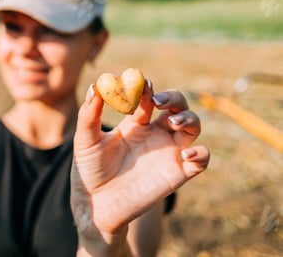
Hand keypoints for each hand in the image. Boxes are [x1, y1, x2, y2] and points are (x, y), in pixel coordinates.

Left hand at [71, 81, 208, 247]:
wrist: (96, 203)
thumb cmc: (89, 169)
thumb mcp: (86, 140)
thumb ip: (89, 115)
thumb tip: (95, 87)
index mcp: (135, 122)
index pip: (149, 97)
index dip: (147, 89)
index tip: (143, 86)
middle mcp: (155, 133)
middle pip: (177, 106)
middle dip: (174, 98)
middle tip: (160, 101)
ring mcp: (168, 152)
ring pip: (192, 126)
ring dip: (189, 119)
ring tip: (173, 122)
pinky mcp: (178, 173)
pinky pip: (201, 160)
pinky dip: (201, 154)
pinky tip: (186, 154)